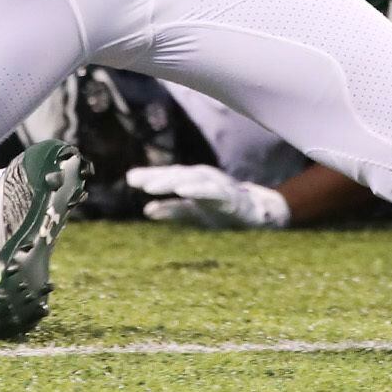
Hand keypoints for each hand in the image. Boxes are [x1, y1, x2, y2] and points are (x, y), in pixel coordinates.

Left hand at [125, 165, 288, 229]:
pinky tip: (183, 190)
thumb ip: (172, 210)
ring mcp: (217, 185)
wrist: (260, 217)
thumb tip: (146, 211)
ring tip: (152, 186)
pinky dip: (197, 189)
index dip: (150, 176)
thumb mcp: (194, 213)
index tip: (130, 178)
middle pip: (176, 174)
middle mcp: (204, 178)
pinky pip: (211, 191)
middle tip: (134, 180)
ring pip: (191, 179)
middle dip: (156, 177)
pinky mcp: (230, 196)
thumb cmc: (223, 213)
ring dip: (171, 181)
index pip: (169, 176)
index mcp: (193, 181)